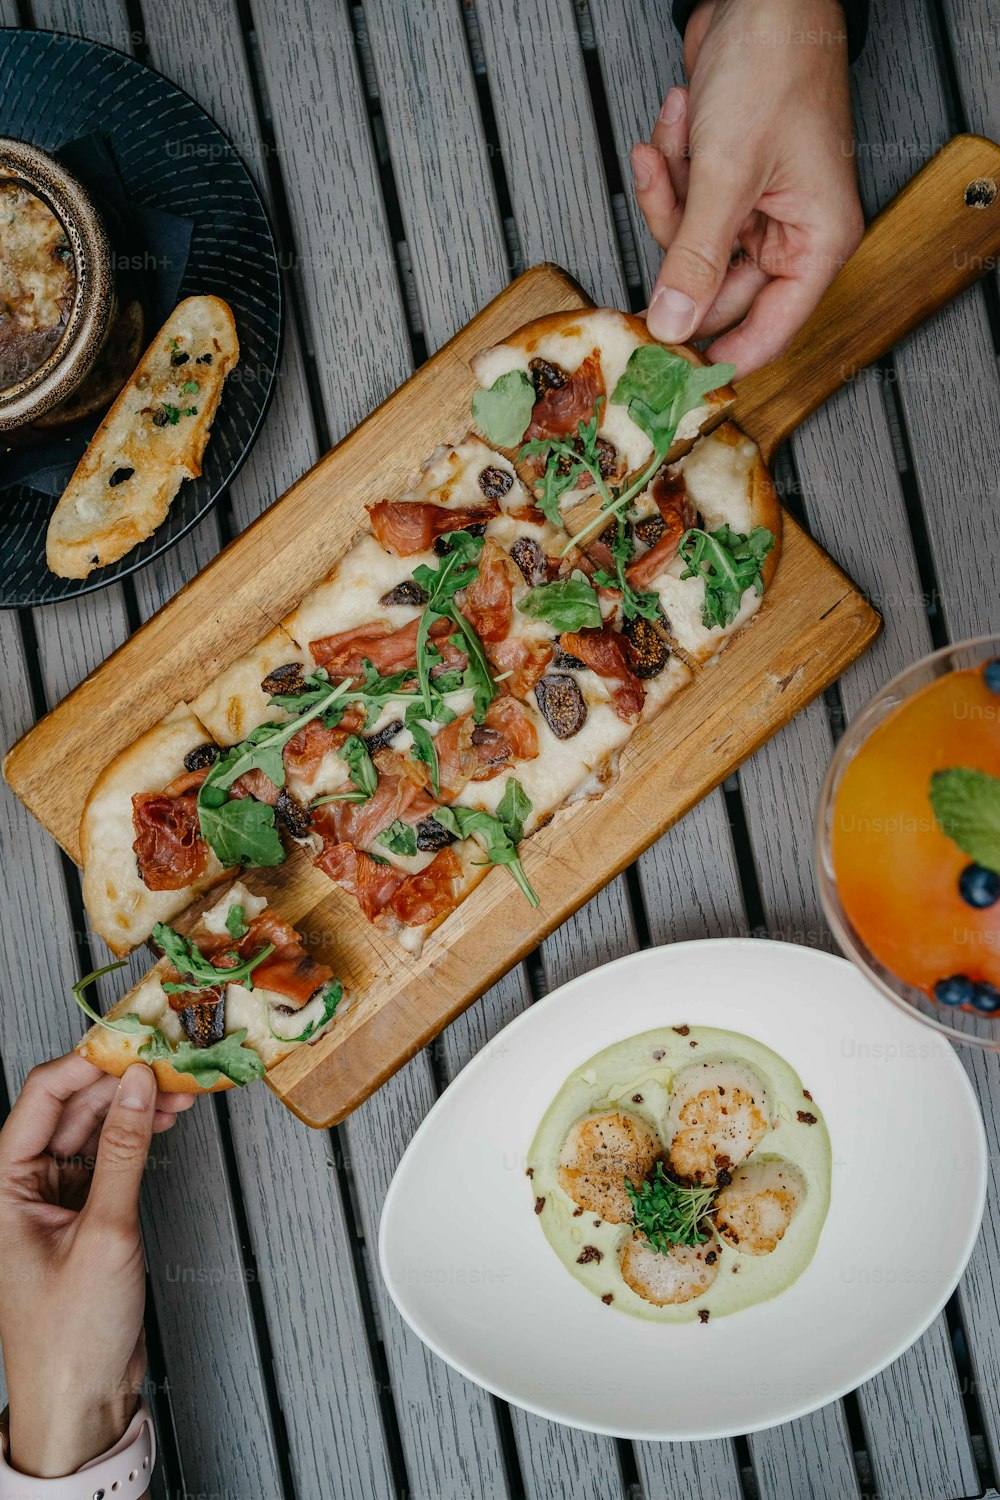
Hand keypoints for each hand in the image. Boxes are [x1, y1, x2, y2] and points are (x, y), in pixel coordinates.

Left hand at [0, 1054, 194, 1477]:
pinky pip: (107, 1157)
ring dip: (134, 1105)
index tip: (136, 1041)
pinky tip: (166, 1118)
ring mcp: (51, 1199)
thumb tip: (136, 1084)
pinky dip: (137, 1136)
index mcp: (2, 1185)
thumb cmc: (71, 1336)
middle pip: (70, 1108)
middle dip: (119, 1080)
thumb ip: (123, 1151)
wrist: (80, 1403)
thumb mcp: (105, 1233)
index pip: (41, 1097)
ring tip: (180, 1085)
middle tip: (170, 1057)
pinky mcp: (82, 1214)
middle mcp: (21, 1185)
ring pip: (92, 1129)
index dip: (89, 1063)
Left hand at [632, 0, 863, 374]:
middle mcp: (791, 232)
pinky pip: (682, 206)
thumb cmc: (775, 64)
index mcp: (817, 241)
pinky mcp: (725, 183)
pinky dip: (670, 169)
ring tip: (672, 146)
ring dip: (669, 197)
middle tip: (652, 241)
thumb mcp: (727, 176)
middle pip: (718, 289)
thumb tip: (674, 324)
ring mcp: (755, 208)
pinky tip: (678, 122)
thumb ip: (695, 260)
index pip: (770, 331)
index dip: (721, 353)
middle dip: (678, 252)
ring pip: (690, 247)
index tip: (674, 371)